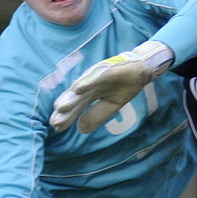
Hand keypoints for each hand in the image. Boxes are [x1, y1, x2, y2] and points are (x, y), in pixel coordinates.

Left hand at [50, 41, 173, 132]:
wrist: (142, 68)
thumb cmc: (125, 85)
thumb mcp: (111, 105)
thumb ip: (96, 116)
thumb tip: (80, 129)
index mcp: (91, 94)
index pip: (77, 107)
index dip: (68, 117)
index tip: (57, 128)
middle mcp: (91, 85)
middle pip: (76, 99)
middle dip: (66, 110)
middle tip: (54, 122)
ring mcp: (98, 76)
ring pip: (82, 88)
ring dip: (72, 97)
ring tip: (60, 107)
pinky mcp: (108, 69)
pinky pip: (97, 76)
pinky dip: (87, 82)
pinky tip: (77, 89)